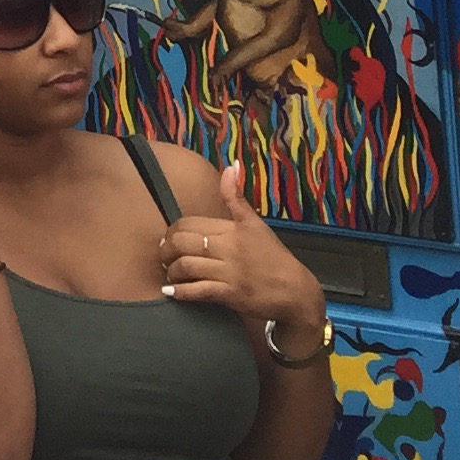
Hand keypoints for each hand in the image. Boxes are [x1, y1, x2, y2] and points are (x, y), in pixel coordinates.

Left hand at [160, 164, 327, 343]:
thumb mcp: (255, 224)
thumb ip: (236, 198)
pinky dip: (181, 292)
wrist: (296, 291)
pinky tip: (171, 292)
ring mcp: (230, 272)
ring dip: (172, 272)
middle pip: (183, 243)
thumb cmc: (273, 257)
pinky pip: (199, 291)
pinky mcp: (232, 294)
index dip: (172, 231)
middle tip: (163, 257)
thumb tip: (230, 166)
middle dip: (166, 250)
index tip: (168, 239)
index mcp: (231, 229)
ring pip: (187, 266)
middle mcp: (229, 248)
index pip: (188, 224)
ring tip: (169, 275)